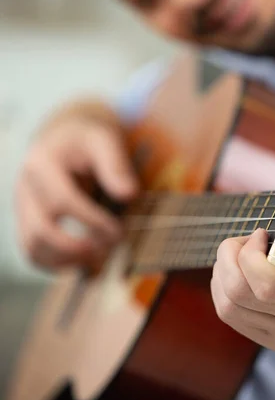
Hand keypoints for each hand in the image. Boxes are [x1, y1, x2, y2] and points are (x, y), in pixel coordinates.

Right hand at [16, 100, 137, 269]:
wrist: (65, 135)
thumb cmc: (88, 138)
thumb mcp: (105, 140)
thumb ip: (116, 165)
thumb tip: (128, 194)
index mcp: (41, 162)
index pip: (62, 201)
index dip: (92, 222)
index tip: (118, 232)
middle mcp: (24, 186)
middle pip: (40, 230)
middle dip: (76, 247)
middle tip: (109, 249)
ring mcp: (21, 206)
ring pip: (31, 247)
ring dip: (65, 261)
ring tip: (98, 257)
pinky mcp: (26, 220)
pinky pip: (32, 251)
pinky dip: (55, 264)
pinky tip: (83, 261)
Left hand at [211, 158, 274, 349]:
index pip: (266, 285)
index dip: (250, 256)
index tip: (260, 233)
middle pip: (239, 294)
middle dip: (229, 258)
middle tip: (243, 240)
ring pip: (228, 307)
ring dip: (220, 273)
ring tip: (236, 253)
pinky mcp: (272, 340)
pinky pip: (230, 316)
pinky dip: (221, 289)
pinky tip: (234, 271)